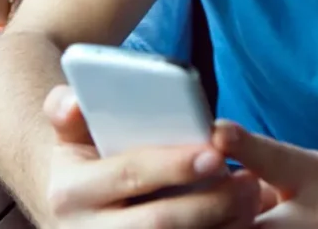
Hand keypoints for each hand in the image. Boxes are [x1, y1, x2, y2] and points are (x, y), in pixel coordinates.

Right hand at [42, 85, 262, 227]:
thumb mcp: (68, 134)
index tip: (215, 154)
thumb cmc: (82, 158)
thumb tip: (74, 102)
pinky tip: (239, 221)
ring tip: (250, 199)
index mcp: (69, 191)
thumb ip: (66, 111)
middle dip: (207, 203)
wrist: (69, 205)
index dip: (173, 165)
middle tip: (248, 182)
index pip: (128, 174)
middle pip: (157, 224)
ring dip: (219, 226)